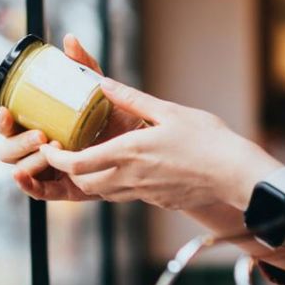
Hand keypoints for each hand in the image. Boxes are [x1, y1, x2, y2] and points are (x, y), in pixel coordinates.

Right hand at [0, 34, 138, 201]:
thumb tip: (70, 40)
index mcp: (39, 124)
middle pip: (8, 149)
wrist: (146, 145)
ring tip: (49, 150)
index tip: (7, 111)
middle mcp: (39, 148)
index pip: (9, 124)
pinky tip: (22, 176)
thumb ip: (84, 67)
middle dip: (17, 141)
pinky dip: (28, 185)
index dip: (2, 120)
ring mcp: (50, 170)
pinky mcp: (64, 189)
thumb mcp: (99, 91)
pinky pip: (40, 192)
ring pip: (21, 168)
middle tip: (41, 135)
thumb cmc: (118, 117)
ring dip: (28, 160)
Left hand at [38, 78, 277, 210]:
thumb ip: (133, 99)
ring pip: (104, 193)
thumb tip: (103, 83)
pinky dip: (116, 184)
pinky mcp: (157, 201)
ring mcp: (143, 193)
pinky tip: (127, 168)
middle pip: (84, 183)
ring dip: (92, 179)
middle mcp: (131, 178)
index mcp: (129, 153)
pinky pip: (126, 195)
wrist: (235, 175)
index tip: (49, 148)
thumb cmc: (207, 140)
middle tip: (67, 152)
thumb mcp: (168, 112)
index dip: (55, 159)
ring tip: (93, 158)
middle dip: (70, 171)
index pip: (77, 165)